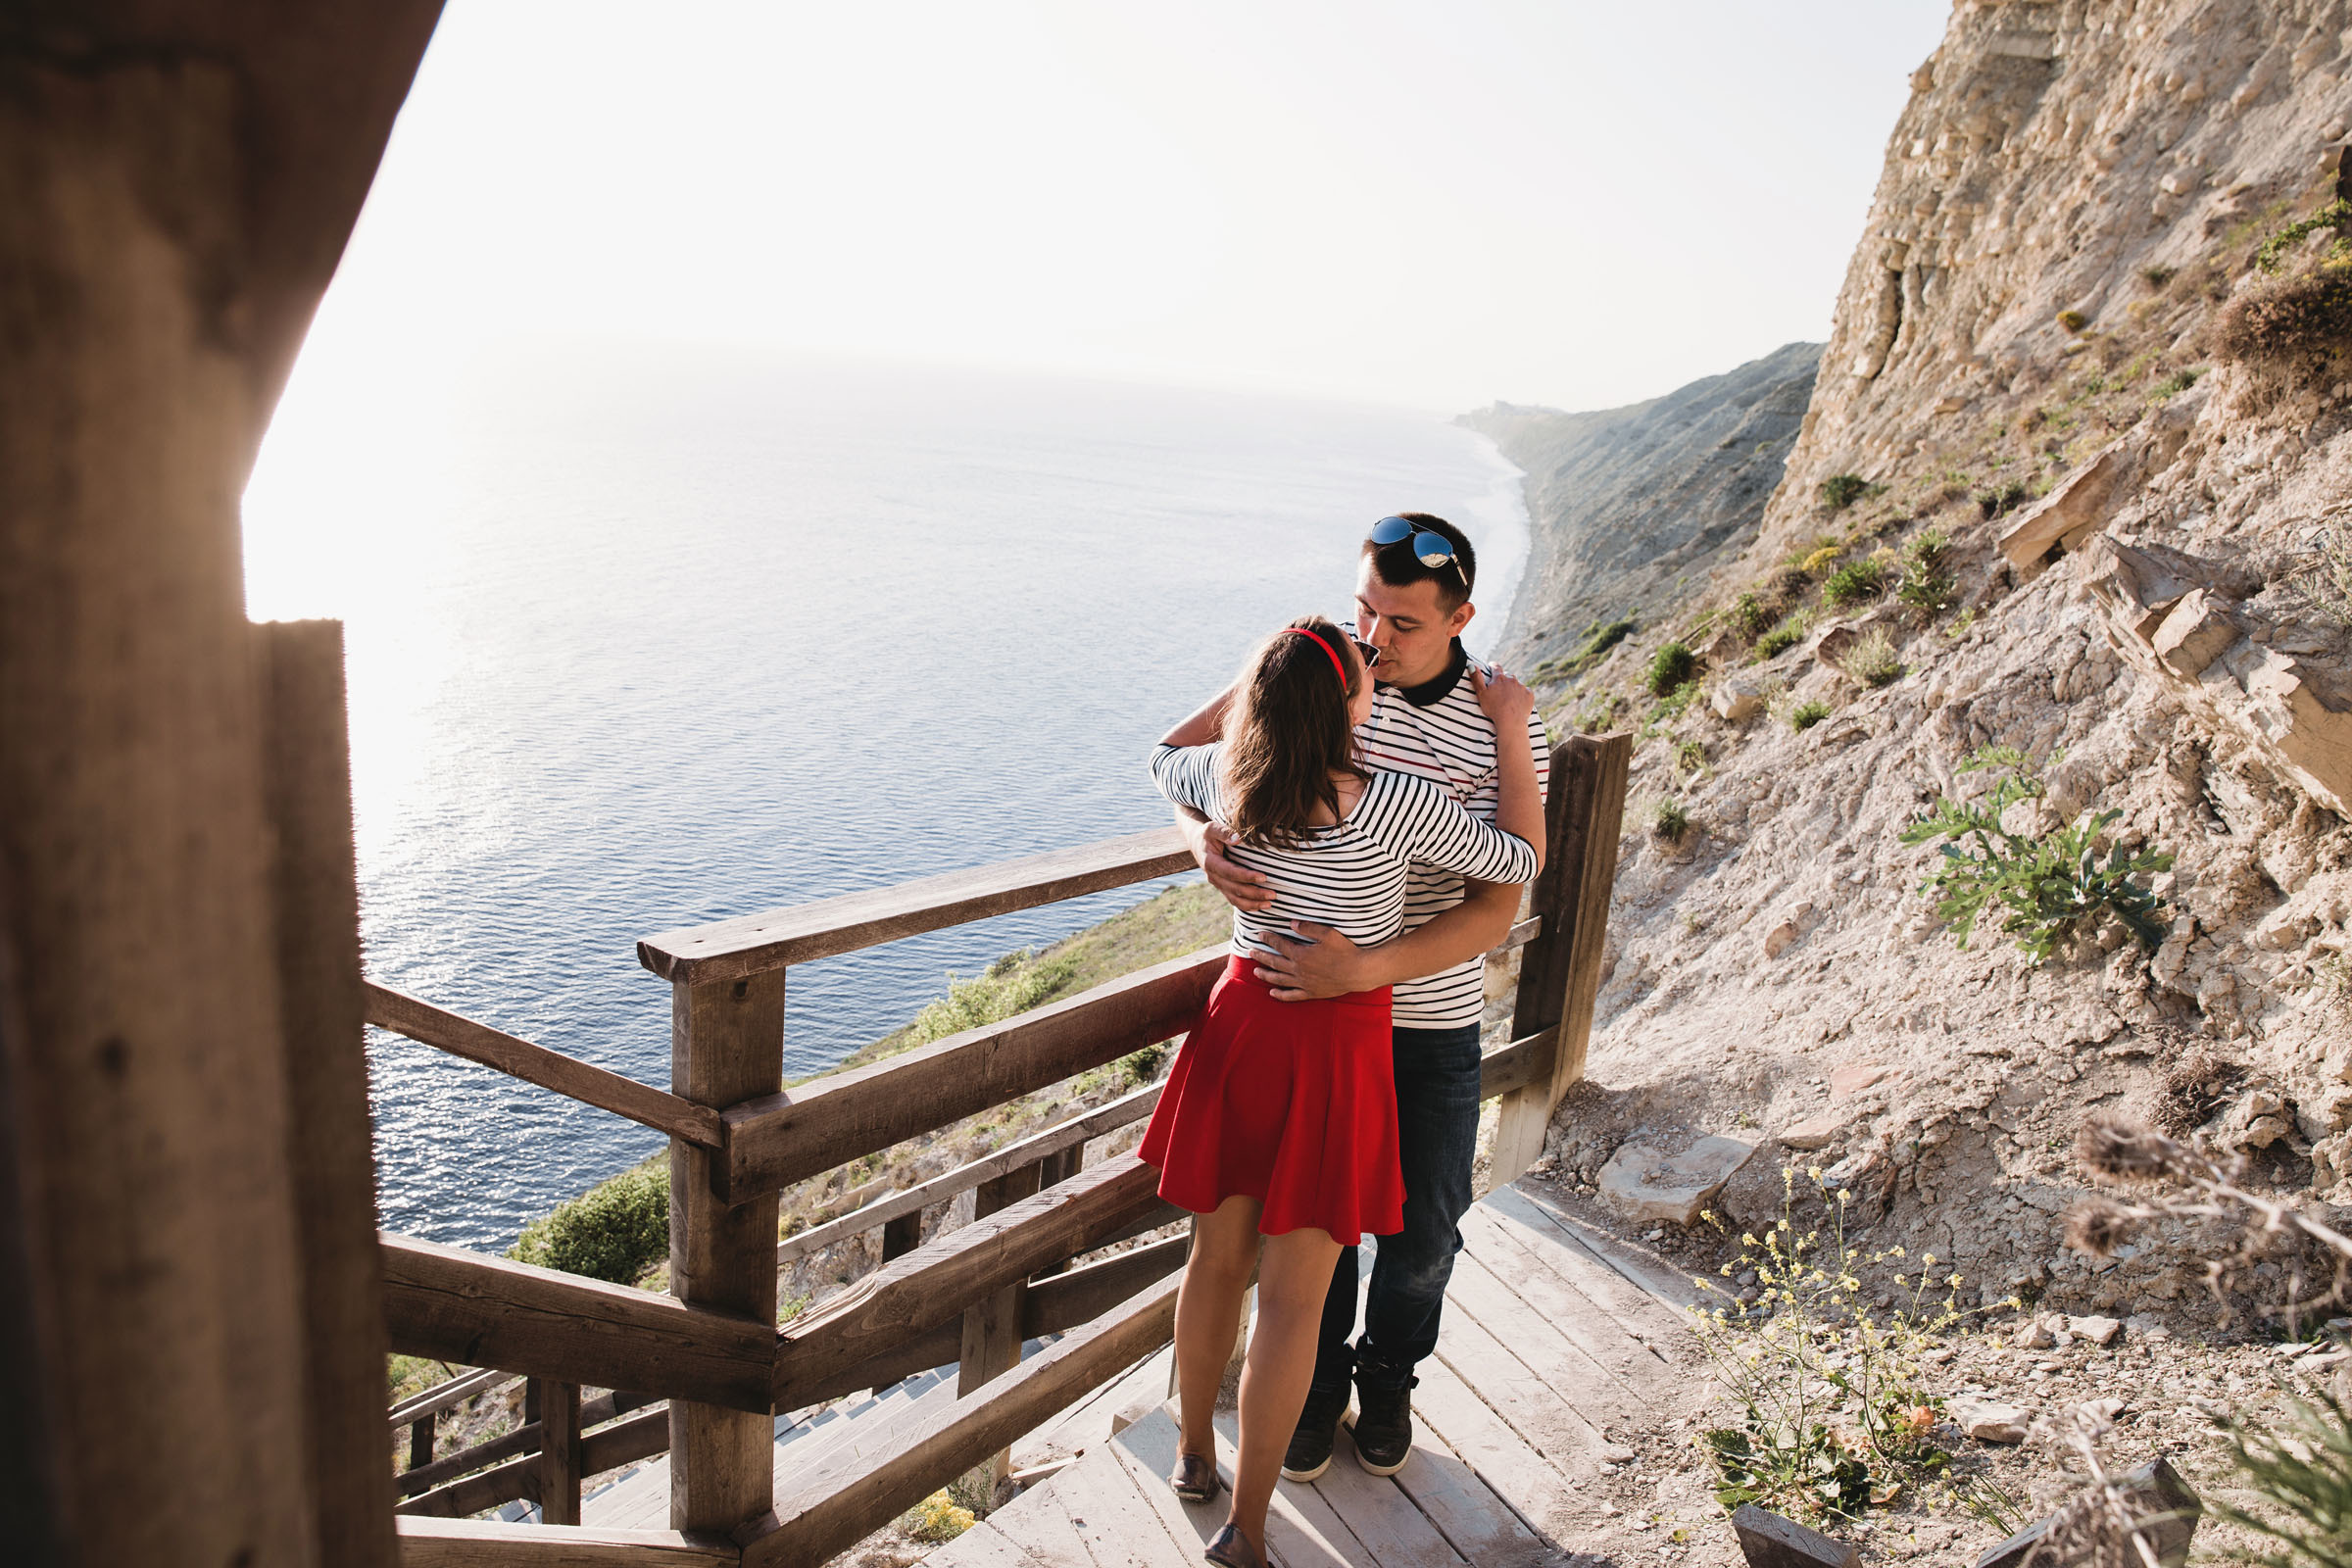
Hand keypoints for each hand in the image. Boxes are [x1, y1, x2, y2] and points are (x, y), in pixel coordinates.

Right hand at [1196, 820, 1274, 913]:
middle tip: (1273, 894)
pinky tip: (1261, 906)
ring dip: (1253, 904)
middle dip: (1255, 894)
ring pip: (1235, 899)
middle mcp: (1213, 877)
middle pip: (1235, 890)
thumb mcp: (1211, 828)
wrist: (1197, 843)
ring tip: (1270, 904)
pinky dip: (1247, 906)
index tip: (1264, 877)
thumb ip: (1224, 832)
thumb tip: (1238, 838)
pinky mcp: (1223, 887)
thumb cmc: (1207, 834)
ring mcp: (1218, 884)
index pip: (1230, 873)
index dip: (1247, 876)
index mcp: (1211, 863)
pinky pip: (1234, 900)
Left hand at [1255, 921, 1375, 1000]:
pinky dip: (1280, 994)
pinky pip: (1292, 995)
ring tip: (1255, 972)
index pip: (1279, 945)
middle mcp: (1299, 970)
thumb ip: (1308, 928)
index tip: (1259, 934)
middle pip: (1275, 963)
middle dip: (1261, 956)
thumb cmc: (1345, 951)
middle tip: (1250, 952)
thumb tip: (1291, 923)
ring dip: (1266, 975)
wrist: (1358, 972)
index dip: (1268, 938)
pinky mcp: (1311, 992)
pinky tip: (1272, 993)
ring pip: (1279, 979)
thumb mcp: (1328, 934)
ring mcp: (1304, 983)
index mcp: (1301, 954)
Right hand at [1469, 662, 1532, 728]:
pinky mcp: (1529, 694)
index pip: (1496, 667)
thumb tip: (1471, 665)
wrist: (1511, 721)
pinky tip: (1518, 702)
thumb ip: (1476, 679)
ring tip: (1509, 697)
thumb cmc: (1493, 708)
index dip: (1493, 666)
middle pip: (1507, 676)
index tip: (1492, 666)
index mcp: (1499, 679)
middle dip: (1504, 679)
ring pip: (1517, 684)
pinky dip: (1522, 695)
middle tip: (1500, 688)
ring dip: (1513, 687)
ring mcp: (1521, 687)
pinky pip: (1525, 692)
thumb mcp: (1481, 694)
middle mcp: (1512, 680)